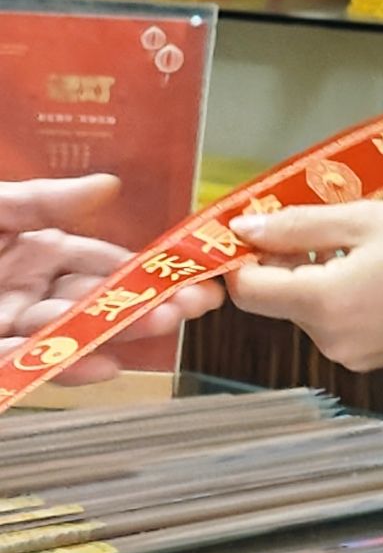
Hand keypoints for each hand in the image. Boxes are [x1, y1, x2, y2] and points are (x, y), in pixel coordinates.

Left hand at [0, 174, 225, 381]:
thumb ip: (45, 200)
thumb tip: (110, 185)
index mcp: (35, 252)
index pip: (101, 264)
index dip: (143, 270)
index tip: (186, 272)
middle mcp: (30, 292)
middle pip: (97, 302)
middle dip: (145, 302)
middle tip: (193, 302)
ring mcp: (10, 326)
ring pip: (72, 334)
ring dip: (118, 332)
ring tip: (162, 324)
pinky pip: (27, 364)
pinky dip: (65, 368)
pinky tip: (104, 365)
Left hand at [226, 200, 382, 372]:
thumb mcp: (364, 219)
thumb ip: (297, 225)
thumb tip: (241, 230)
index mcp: (327, 302)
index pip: (247, 291)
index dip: (241, 260)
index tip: (257, 231)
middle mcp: (331, 340)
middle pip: (276, 300)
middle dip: (285, 263)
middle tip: (323, 226)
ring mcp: (350, 355)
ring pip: (304, 311)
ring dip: (314, 278)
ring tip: (359, 248)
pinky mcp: (367, 360)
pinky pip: (331, 325)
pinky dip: (337, 298)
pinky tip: (373, 274)